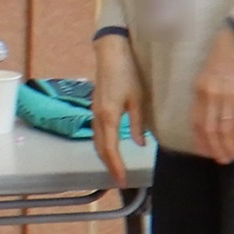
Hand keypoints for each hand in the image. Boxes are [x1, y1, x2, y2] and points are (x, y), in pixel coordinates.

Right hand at [90, 32, 147, 188]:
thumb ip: (137, 123)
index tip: (122, 181)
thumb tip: (139, 144)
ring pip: (97, 141)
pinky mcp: (95, 107)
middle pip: (100, 148)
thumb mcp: (137, 98)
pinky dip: (103, 145)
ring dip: (105, 156)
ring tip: (116, 168)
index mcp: (108, 116)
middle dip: (109, 165)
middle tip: (119, 181)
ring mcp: (94, 112)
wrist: (111, 53)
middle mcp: (98, 117)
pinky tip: (111, 148)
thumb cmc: (127, 73)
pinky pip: (97, 132)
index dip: (116, 166)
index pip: (110, 148)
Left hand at [190, 26, 233, 164]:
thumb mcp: (209, 73)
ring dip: (227, 146)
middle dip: (214, 147)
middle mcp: (209, 95)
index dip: (200, 139)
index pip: (196, 121)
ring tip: (232, 157)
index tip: (205, 152)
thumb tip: (213, 110)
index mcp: (199, 90)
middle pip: (209, 129)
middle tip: (221, 161)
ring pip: (223, 129)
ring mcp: (224, 96)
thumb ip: (208, 91)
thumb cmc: (227, 54)